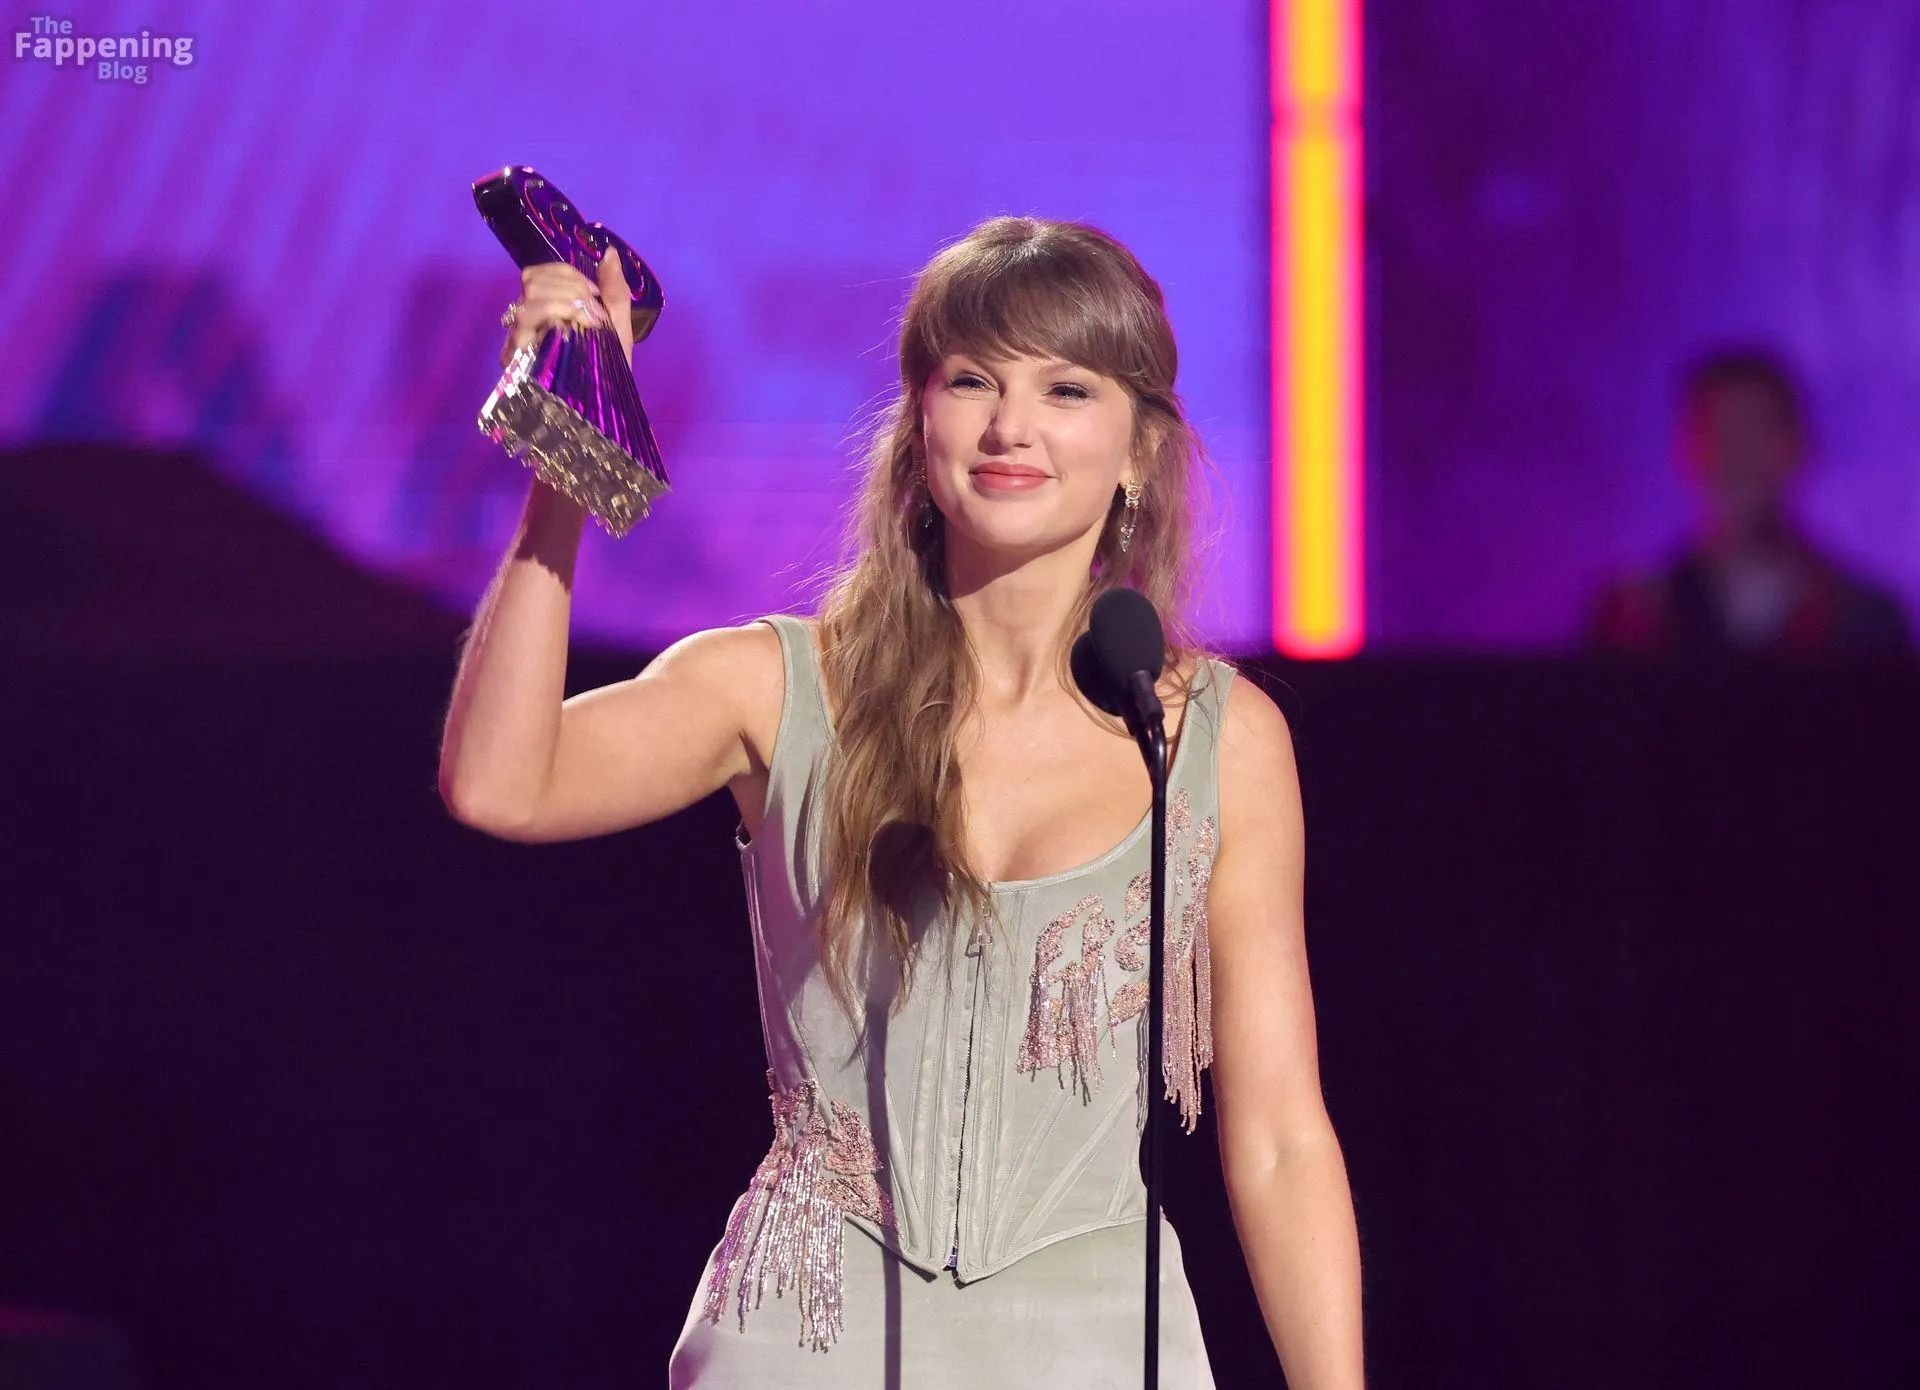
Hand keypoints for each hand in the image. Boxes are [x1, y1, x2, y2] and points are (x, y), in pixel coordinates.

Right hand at [499, 250, 634, 366]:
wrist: (605, 409)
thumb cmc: (608, 369)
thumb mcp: (618, 326)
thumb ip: (615, 290)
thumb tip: (609, 253)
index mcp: (547, 308)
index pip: (542, 273)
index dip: (569, 276)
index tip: (595, 297)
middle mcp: (527, 321)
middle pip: (532, 281)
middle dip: (570, 288)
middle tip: (594, 314)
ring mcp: (519, 341)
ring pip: (527, 302)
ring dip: (564, 304)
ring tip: (588, 324)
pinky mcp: (515, 362)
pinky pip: (522, 331)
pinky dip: (553, 320)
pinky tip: (575, 333)